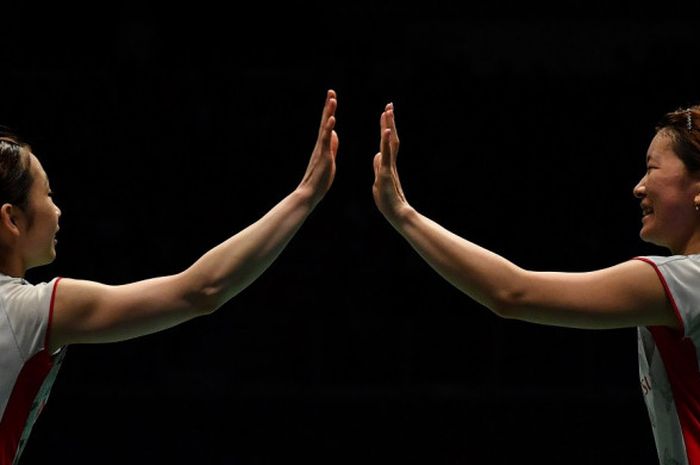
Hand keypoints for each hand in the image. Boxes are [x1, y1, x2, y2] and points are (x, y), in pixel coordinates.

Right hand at [297, 89, 338, 206]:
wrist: (310, 193)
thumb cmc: (320, 180)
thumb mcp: (330, 159)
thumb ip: (331, 146)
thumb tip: (334, 133)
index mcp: (324, 146)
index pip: (328, 125)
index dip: (330, 111)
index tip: (332, 98)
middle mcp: (320, 144)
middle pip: (325, 121)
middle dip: (328, 106)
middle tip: (331, 91)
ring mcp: (321, 149)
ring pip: (325, 127)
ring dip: (329, 112)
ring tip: (332, 99)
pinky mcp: (323, 155)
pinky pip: (326, 140)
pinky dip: (328, 128)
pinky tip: (332, 119)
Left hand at [373, 103, 408, 222]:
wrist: (397, 213)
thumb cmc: (388, 201)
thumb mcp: (379, 180)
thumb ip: (378, 167)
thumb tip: (377, 155)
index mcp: (387, 164)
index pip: (386, 142)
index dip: (385, 127)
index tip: (384, 113)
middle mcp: (390, 162)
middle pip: (390, 138)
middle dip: (389, 121)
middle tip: (389, 105)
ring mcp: (390, 167)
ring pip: (390, 143)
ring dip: (389, 126)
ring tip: (388, 111)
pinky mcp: (387, 173)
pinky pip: (387, 155)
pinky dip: (386, 142)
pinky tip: (386, 130)